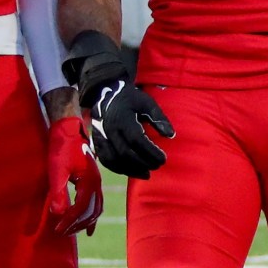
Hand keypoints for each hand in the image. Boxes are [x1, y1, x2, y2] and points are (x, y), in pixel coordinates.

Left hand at [43, 114, 104, 235]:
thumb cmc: (61, 148)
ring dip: (85, 221)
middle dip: (78, 224)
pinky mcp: (92, 179)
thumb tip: (58, 214)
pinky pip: (96, 202)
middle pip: (92, 211)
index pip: (81, 208)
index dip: (69, 221)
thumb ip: (59, 193)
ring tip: (72, 230)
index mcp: (90, 182)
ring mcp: (96, 181)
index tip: (57, 230)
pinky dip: (91, 214)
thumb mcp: (57, 171)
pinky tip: (86, 224)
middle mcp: (96, 183)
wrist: (68, 129)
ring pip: (96, 208)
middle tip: (62, 232)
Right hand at [64, 31, 173, 180]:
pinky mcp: (96, 142)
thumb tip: (171, 135)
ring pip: (114, 160)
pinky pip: (105, 160)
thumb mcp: (147, 103)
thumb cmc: (130, 98)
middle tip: (158, 166)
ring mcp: (100, 137)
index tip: (163, 158)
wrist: (105, 93)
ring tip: (146, 174)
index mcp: (122, 119)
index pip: (137, 140)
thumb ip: (159, 118)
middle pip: (125, 153)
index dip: (150, 152)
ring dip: (131, 170)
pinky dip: (118, 169)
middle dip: (143, 162)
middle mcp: (109, 130)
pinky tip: (131, 171)